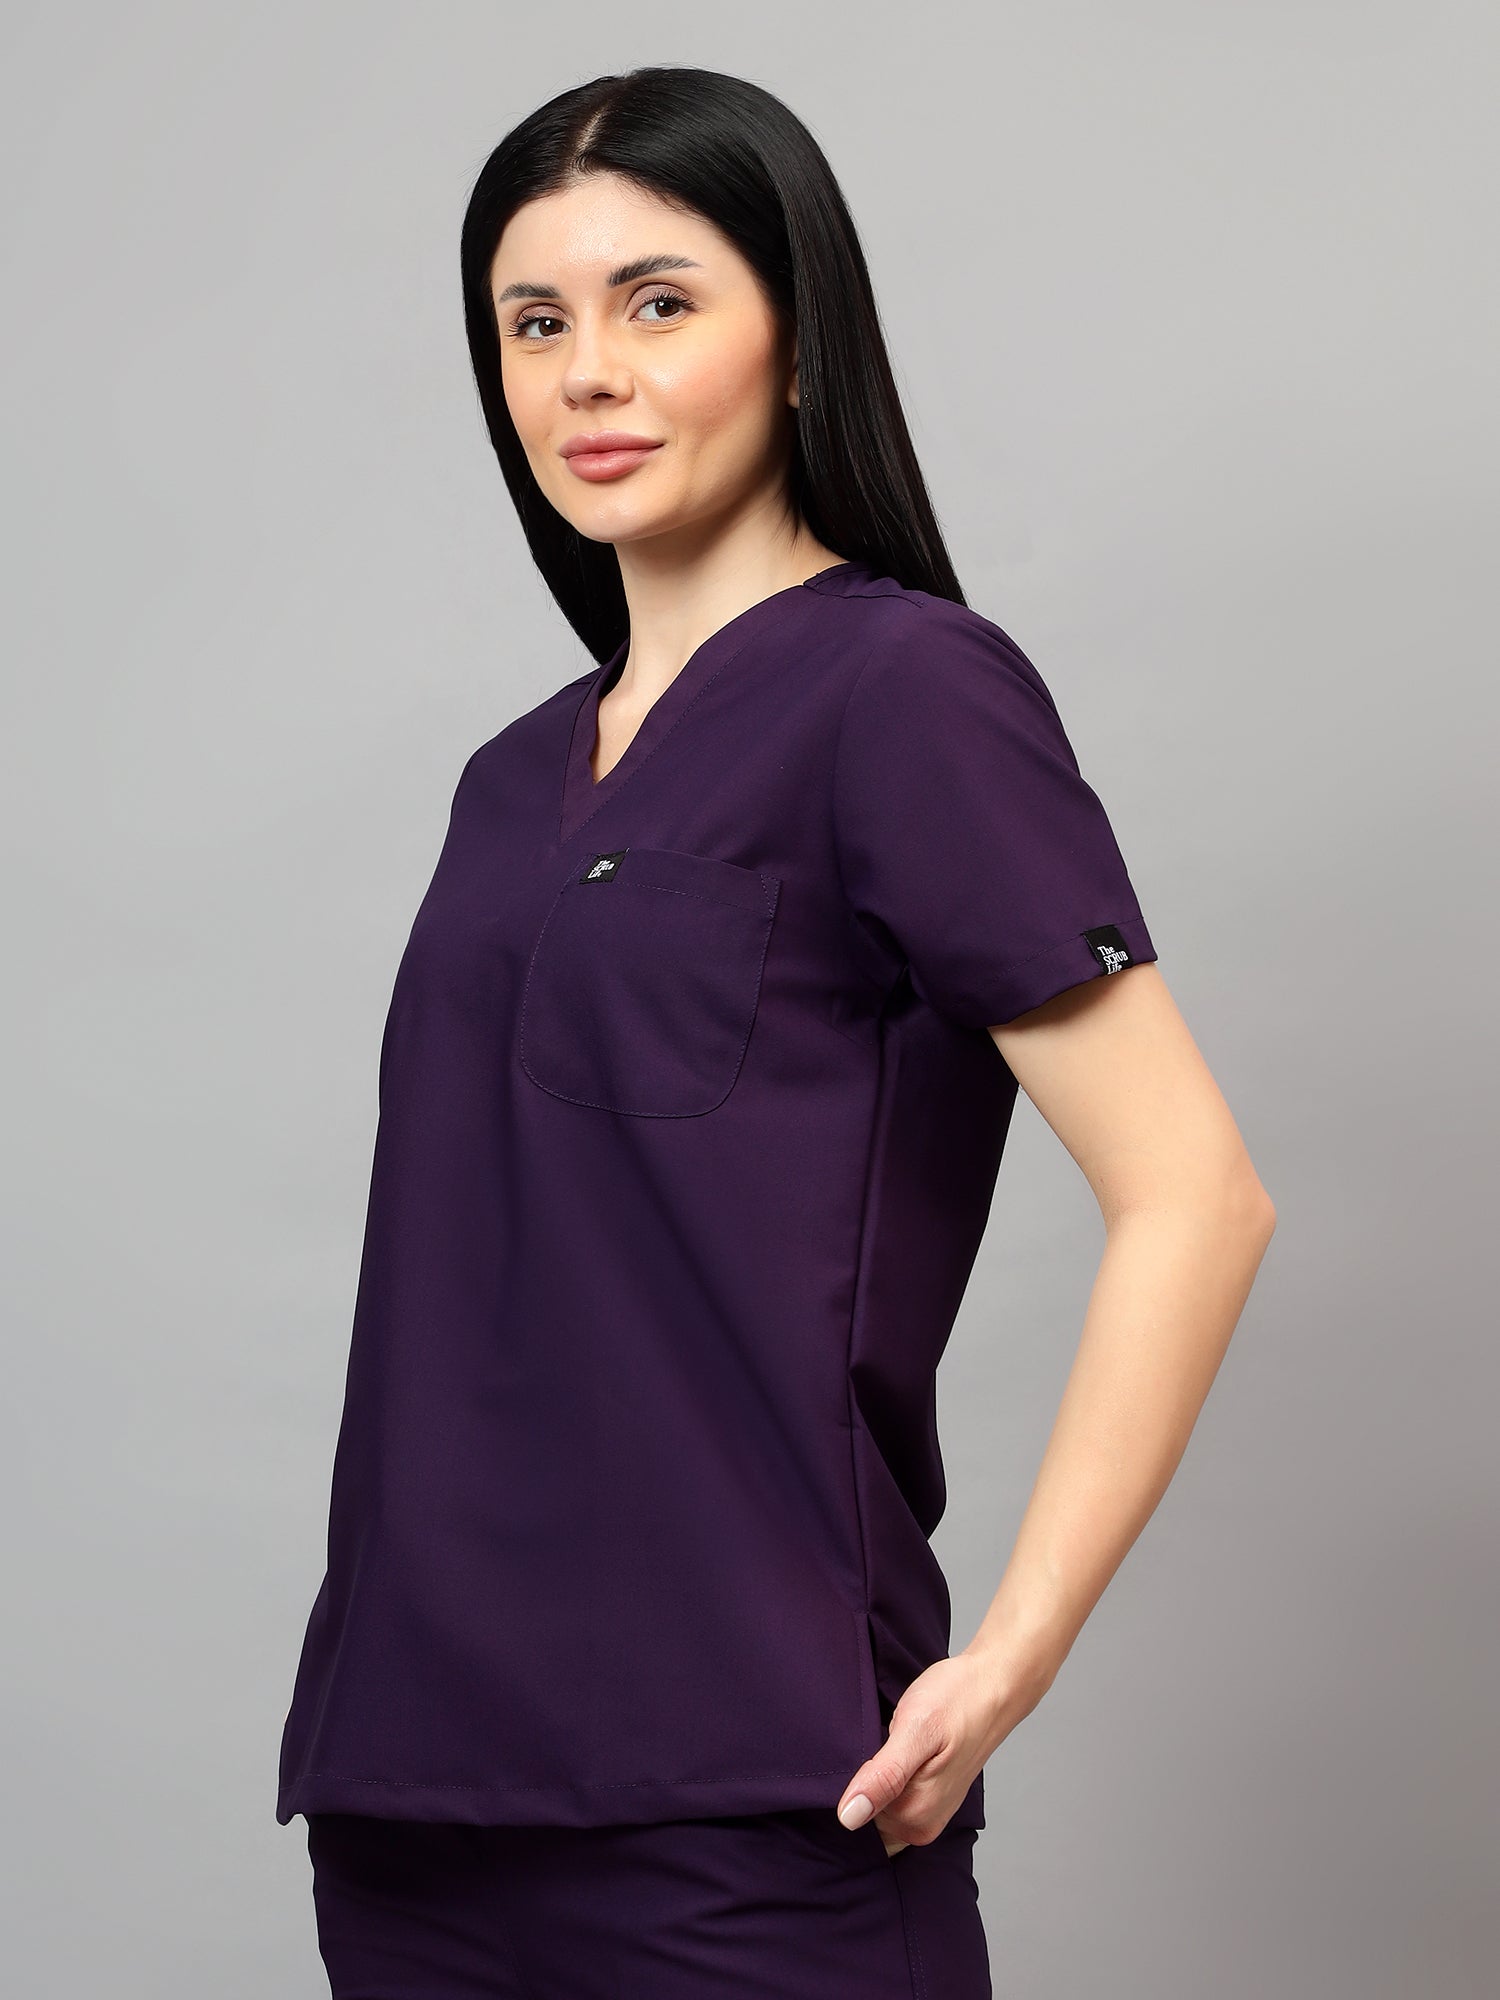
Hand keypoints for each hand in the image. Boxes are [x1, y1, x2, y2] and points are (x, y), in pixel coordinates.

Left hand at [835, 1649, 1030, 1853]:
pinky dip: (892, 1771)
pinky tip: (905, 1747)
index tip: (876, 1749)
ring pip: (880, 1801)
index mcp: (916, 1815)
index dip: (856, 1779)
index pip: (856, 1814)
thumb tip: (849, 1818)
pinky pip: (895, 1794)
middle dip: (868, 1775)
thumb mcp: (915, 1730)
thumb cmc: (957, 1701)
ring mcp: (929, 1812)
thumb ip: (883, 1777)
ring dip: (881, 1772)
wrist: (992, 1685)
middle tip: (892, 1738)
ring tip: (900, 1740)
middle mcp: (923, 1823)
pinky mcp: (932, 1796)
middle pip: (868, 1809)